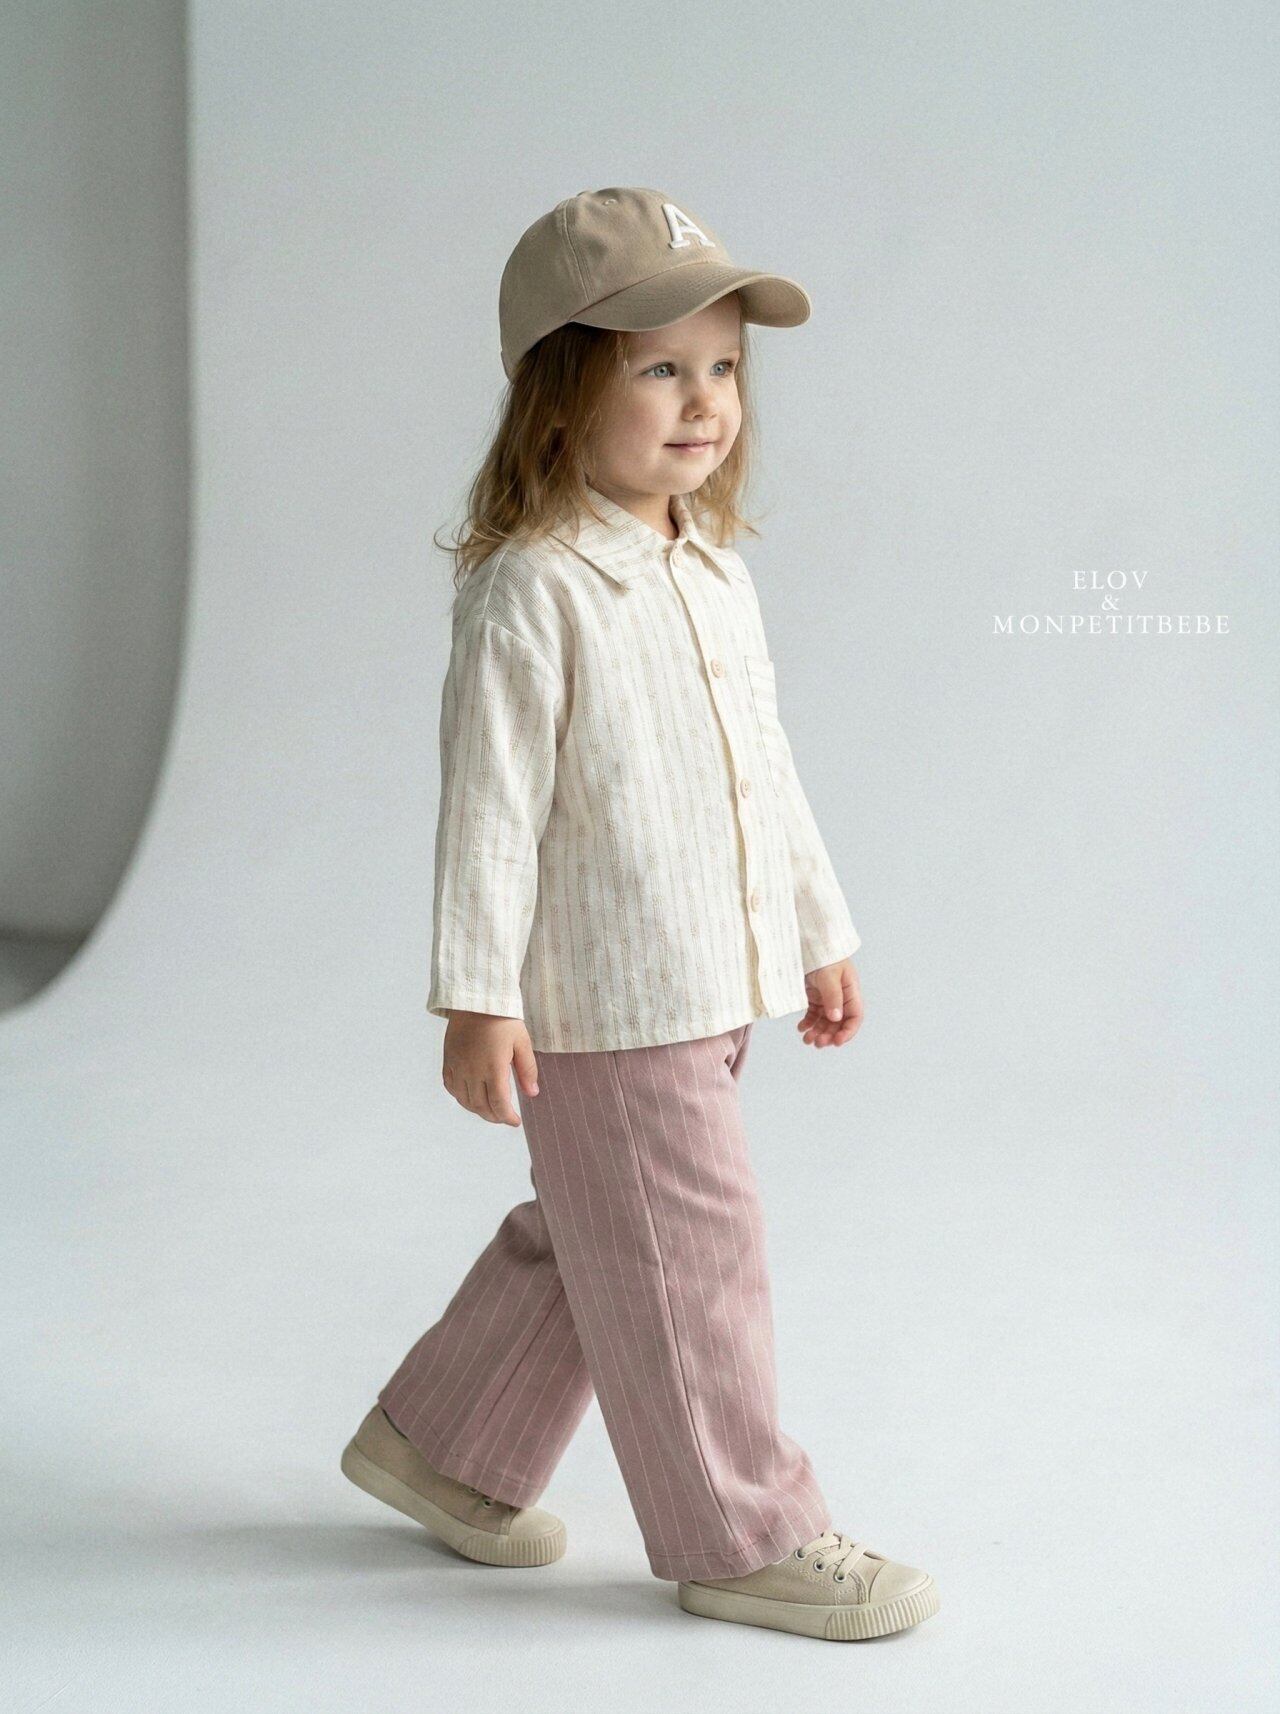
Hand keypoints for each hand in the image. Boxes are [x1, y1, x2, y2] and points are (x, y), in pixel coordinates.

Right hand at [441, 1011, 539, 1125]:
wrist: (476, 999)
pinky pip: (451, 1086)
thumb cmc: (502, 1018)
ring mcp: (458, 1066)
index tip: (515, 1121)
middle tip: (504, 1117)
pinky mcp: (448, 1059)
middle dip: (494, 1117)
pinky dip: (461, 1097)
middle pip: (481, 1106)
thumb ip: (527, 1069)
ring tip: (490, 1110)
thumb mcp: (522, 1042)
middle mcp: (472, 1070)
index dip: (507, 1117)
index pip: (499, 1104)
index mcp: (493, 1067)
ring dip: (478, 1110)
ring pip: (464, 1100)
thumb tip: (532, 1093)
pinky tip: (470, 1096)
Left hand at [796, 958, 862, 1047]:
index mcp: (850, 992)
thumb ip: (833, 996)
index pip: (854, 1017)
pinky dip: (808, 1023)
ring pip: (826, 1022)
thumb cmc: (823, 955)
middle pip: (839, 1023)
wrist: (808, 943)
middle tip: (817, 1043)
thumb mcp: (829, 975)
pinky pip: (814, 1015)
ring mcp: (827, 997)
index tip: (837, 1042)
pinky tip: (801, 1028)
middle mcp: (841, 997)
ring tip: (807, 1039)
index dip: (848, 1032)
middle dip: (829, 1035)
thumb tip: (836, 1018)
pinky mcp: (815, 997)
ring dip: (818, 1032)